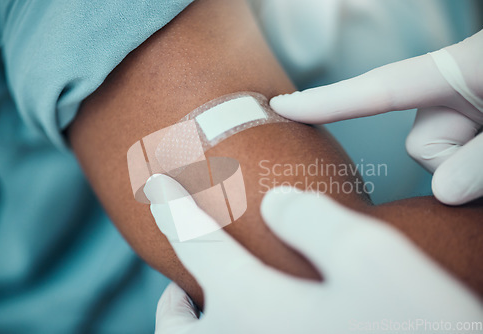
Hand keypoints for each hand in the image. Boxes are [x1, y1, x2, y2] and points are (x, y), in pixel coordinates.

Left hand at [145, 175, 481, 333]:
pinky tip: (253, 331)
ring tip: (207, 314)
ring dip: (190, 330)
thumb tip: (278, 204)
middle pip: (173, 324)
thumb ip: (313, 221)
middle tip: (180, 284)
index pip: (195, 243)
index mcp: (250, 309)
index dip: (173, 207)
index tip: (156, 188)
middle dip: (172, 298)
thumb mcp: (373, 259)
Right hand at [270, 30, 482, 205]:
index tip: (281, 106)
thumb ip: (478, 160)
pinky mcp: (466, 120)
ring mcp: (460, 102)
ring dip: (461, 165)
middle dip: (447, 160)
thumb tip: (444, 192)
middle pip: (417, 140)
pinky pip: (448, 157)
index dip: (326, 100)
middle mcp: (452, 83)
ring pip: (432, 153)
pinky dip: (467, 165)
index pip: (380, 88)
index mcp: (463, 67)